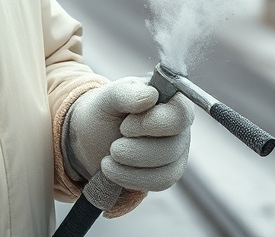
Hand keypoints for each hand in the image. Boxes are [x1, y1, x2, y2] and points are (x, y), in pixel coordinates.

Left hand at [65, 76, 193, 191]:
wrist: (93, 135)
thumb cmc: (105, 110)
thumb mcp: (108, 97)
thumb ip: (127, 92)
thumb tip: (151, 95)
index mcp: (170, 99)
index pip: (181, 113)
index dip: (154, 123)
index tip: (125, 127)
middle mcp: (180, 125)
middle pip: (173, 147)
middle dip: (136, 150)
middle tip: (113, 146)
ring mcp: (178, 150)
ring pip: (167, 169)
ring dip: (131, 165)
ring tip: (110, 155)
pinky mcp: (169, 172)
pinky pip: (160, 182)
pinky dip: (131, 178)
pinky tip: (113, 169)